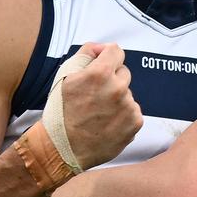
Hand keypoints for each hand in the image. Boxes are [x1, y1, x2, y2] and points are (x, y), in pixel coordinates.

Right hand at [59, 42, 142, 168]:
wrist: (63, 148)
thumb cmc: (61, 111)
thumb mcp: (65, 77)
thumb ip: (86, 55)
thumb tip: (101, 48)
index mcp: (100, 74)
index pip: (116, 51)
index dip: (106, 57)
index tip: (100, 66)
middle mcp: (118, 88)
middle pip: (123, 73)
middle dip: (111, 80)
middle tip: (95, 95)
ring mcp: (128, 107)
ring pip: (127, 94)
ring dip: (117, 99)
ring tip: (99, 113)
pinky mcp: (135, 123)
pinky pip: (133, 111)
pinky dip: (123, 115)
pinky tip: (107, 123)